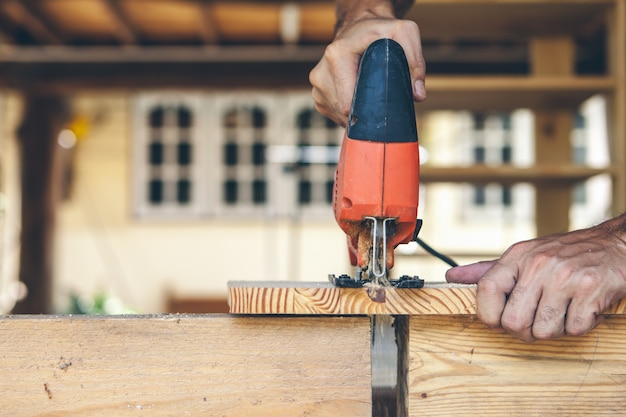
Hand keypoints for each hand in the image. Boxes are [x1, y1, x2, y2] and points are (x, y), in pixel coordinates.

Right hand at [309, 16, 425, 126]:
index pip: (347, 102)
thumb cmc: (380, 30)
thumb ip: (415, 62)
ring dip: (357, 114)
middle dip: (364, 113)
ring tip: (370, 97)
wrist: (359, 27)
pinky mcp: (318, 95)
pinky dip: (349, 112)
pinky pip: (334, 115)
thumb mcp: (404, 34)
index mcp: (337, 56)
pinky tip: (359, 99)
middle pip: (343, 111)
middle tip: (381, 103)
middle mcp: (321, 72)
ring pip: (339, 116)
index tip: (383, 112)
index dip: (367, 112)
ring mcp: (317, 85)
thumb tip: (418, 95)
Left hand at [446, 216, 625, 341]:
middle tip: (537, 318)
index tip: (500, 319)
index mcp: (518, 257)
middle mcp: (539, 264)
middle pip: (513, 322)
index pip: (485, 291)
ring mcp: (565, 276)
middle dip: (524, 330)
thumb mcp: (523, 256)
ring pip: (543, 330)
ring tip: (561, 309)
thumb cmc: (564, 254)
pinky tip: (581, 307)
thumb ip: (488, 271)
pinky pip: (574, 329)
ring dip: (554, 329)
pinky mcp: (591, 290)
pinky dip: (579, 325)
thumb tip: (452, 278)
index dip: (489, 316)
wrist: (615, 245)